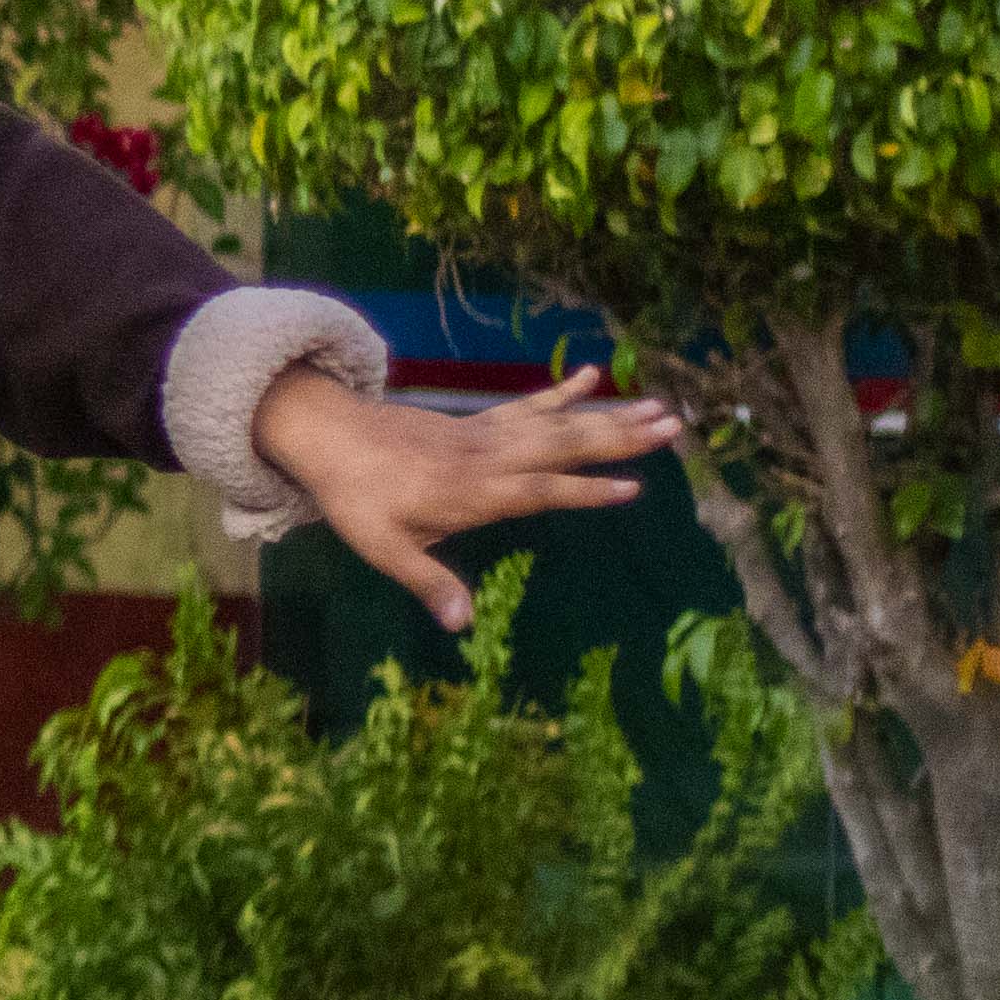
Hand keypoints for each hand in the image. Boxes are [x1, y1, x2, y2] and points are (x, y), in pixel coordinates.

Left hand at [254, 362, 682, 632]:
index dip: (585, 491)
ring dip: (609, 416)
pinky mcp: (477, 423)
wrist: (326, 437)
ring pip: (556, 423)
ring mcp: (485, 435)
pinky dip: (560, 391)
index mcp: (473, 492)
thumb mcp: (382, 548)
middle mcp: (489, 458)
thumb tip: (460, 625)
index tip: (632, 488)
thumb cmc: (355, 498)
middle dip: (619, 439)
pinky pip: (526, 405)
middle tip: (674, 428)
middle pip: (564, 445)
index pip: (540, 490)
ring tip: (659, 408)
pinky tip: (591, 375)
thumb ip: (427, 582)